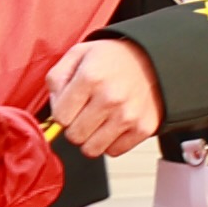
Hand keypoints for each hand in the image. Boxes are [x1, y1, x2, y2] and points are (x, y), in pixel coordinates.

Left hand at [48, 37, 163, 161]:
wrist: (154, 59)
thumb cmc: (112, 59)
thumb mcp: (79, 54)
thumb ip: (56, 79)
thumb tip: (53, 110)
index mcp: (90, 77)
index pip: (60, 118)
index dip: (62, 112)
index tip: (72, 105)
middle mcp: (110, 97)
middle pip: (74, 136)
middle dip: (75, 127)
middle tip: (86, 113)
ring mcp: (128, 115)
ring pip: (92, 150)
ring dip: (91, 138)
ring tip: (99, 121)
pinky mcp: (143, 128)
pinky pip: (113, 152)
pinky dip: (110, 142)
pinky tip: (114, 124)